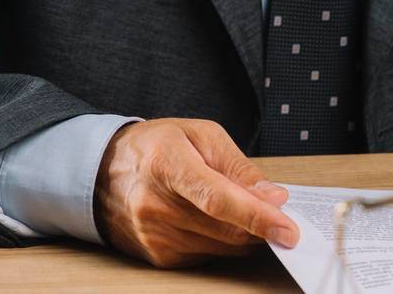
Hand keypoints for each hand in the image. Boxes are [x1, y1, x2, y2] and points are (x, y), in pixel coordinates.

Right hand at [93, 118, 298, 267]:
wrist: (105, 171)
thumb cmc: (158, 146)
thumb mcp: (202, 136)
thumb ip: (240, 168)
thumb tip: (273, 197)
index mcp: (167, 163)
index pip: (217, 198)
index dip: (256, 216)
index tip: (287, 229)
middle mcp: (155, 205)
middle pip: (225, 228)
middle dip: (260, 224)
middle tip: (275, 213)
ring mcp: (153, 235)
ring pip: (222, 246)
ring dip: (242, 233)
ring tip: (234, 206)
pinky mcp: (157, 256)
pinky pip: (208, 255)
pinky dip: (221, 240)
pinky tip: (211, 219)